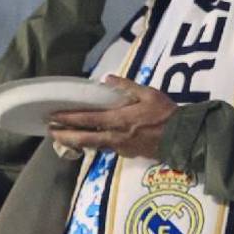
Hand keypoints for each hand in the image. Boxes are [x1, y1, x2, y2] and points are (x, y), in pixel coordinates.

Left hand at [48, 76, 174, 158]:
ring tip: (65, 137)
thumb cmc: (166, 113)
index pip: (87, 119)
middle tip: (50, 131)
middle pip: (84, 138)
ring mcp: (121, 148)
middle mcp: (115, 137)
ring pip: (94, 146)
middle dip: (65, 135)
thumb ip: (126, 86)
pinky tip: (93, 141)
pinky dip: (95, 144)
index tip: (53, 116)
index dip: (68, 118)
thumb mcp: (149, 93)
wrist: (182, 137)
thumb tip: (105, 78)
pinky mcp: (128, 154)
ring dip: (77, 141)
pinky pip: (107, 148)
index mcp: (118, 120)